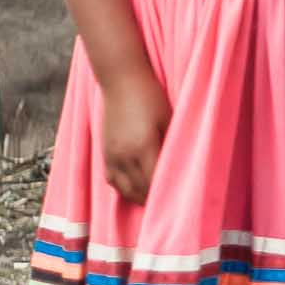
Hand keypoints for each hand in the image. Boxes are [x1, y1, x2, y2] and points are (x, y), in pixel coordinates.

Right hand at [100, 72, 170, 205]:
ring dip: (138, 197)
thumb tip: (180, 168)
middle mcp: (123, 155)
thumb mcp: (169, 120)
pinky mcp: (104, 151)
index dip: (167, 194)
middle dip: (154, 199)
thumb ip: (172, 146)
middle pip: (139, 190)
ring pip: (123, 189)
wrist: (121, 79)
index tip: (180, 201)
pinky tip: (135, 188)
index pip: (155, 182)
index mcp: (142, 147)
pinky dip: (123, 188)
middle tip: (171, 205)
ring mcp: (111, 154)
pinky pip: (111, 179)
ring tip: (153, 200)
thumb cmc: (150, 96)